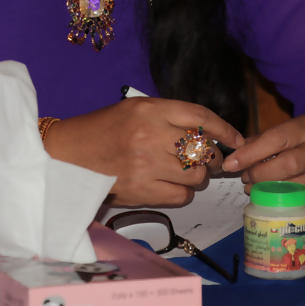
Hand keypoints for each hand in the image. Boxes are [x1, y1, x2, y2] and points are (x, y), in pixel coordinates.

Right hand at [44, 97, 244, 206]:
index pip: (200, 117)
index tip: (236, 138)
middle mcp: (151, 134)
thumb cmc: (102, 129)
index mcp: (150, 109)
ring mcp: (146, 164)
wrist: (68, 154)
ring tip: (182, 172)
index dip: (224, 129)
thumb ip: (169, 117)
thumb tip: (206, 133)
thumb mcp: (134, 110)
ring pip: (196, 175)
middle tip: (202, 159)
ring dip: (196, 176)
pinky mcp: (141, 189)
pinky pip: (181, 196)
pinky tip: (170, 185)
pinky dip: (183, 193)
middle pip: (202, 149)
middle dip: (209, 157)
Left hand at [221, 115, 304, 212]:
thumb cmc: (304, 144)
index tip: (231, 164)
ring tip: (255, 190)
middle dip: (261, 174)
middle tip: (246, 179)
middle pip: (289, 165)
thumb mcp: (287, 133)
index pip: (277, 138)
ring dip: (270, 193)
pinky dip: (285, 206)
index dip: (251, 153)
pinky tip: (274, 202)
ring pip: (297, 189)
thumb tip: (234, 158)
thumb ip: (260, 142)